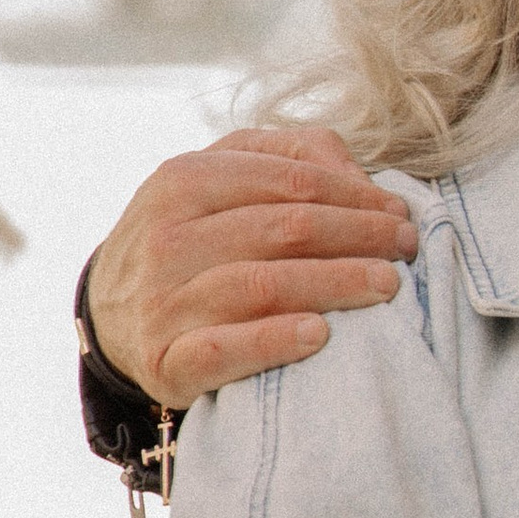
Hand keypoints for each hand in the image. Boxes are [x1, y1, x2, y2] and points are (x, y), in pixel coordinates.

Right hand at [85, 128, 420, 411]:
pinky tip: (321, 335)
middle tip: (406, 248)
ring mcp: (161, 301)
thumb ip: (290, 157)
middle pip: (283, 229)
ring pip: (261, 285)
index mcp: (184, 180)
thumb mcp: (223, 180)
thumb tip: (359, 175)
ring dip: (335, 284)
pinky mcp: (163, 360)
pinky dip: (274, 341)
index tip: (401, 213)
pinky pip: (224, 350)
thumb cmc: (193, 238)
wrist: (112, 315)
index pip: (290, 181)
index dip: (356, 196)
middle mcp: (166, 237)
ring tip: (387, 286)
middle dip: (359, 236)